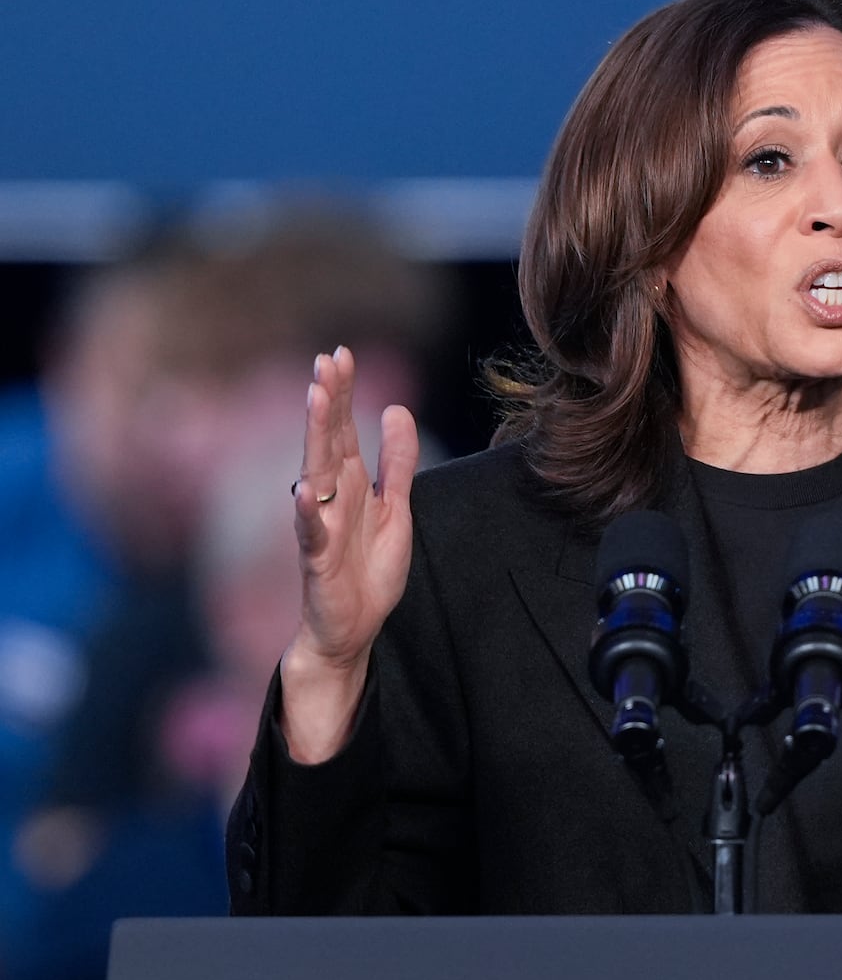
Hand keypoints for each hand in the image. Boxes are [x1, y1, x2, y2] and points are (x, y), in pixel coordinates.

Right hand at [282, 346, 418, 761]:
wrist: (353, 627)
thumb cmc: (368, 567)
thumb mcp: (395, 508)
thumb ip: (396, 462)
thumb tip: (397, 410)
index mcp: (349, 483)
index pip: (343, 428)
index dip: (343, 392)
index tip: (341, 353)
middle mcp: (329, 497)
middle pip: (327, 439)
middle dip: (327, 399)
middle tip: (327, 360)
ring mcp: (321, 526)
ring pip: (315, 473)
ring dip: (314, 437)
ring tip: (314, 399)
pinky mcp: (318, 561)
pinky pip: (311, 532)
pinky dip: (308, 512)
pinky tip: (306, 490)